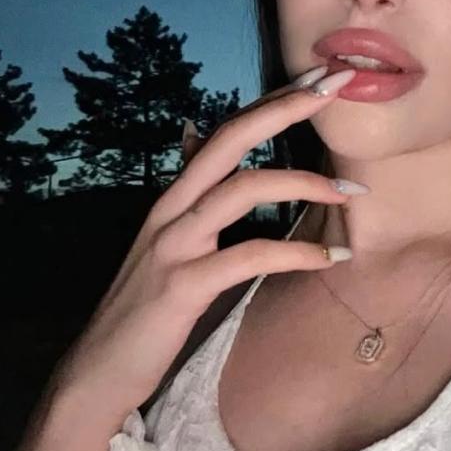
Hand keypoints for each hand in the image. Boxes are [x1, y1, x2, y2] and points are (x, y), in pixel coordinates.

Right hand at [48, 67, 360, 423]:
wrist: (98, 372)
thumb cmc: (144, 309)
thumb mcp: (168, 240)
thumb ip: (190, 193)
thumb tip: (193, 134)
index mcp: (175, 198)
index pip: (226, 131)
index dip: (272, 101)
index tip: (319, 79)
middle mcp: (171, 209)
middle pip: (231, 139)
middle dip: (286, 108)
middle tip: (337, 87)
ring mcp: (174, 245)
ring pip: (242, 189)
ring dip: (305, 183)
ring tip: (351, 193)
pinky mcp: (182, 286)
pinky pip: (247, 257)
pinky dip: (295, 254)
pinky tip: (331, 258)